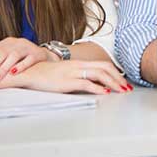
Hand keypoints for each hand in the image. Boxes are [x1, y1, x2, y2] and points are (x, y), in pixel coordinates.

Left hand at [0, 37, 49, 83]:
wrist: (42, 55)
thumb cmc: (21, 56)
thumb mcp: (6, 52)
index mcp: (7, 42)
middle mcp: (17, 43)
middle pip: (2, 53)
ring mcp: (28, 48)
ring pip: (14, 55)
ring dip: (4, 67)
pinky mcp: (37, 54)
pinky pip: (29, 59)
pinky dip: (21, 66)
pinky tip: (14, 72)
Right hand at [8, 60, 132, 94]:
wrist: (29, 72)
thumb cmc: (47, 74)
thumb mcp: (66, 72)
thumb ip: (78, 75)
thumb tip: (92, 83)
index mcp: (79, 63)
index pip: (103, 64)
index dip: (115, 72)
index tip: (123, 81)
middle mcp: (78, 65)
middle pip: (105, 68)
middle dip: (118, 77)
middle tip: (126, 87)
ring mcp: (73, 73)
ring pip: (99, 74)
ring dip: (112, 83)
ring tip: (121, 90)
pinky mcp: (66, 82)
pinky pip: (86, 83)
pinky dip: (97, 88)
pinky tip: (104, 93)